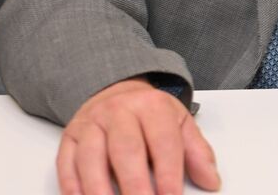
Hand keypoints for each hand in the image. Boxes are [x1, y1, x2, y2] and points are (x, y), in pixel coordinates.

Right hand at [57, 76, 220, 194]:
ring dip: (99, 189)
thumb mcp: (179, 123)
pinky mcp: (69, 137)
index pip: (162, 141)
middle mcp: (118, 112)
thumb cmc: (149, 115)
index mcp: (151, 106)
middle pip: (125, 149)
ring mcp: (91, 124)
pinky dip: (72, 186)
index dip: (168, 173)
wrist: (115, 92)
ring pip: (91, 157)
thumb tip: (211, 180)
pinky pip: (66, 162)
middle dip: (135, 185)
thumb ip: (197, 152)